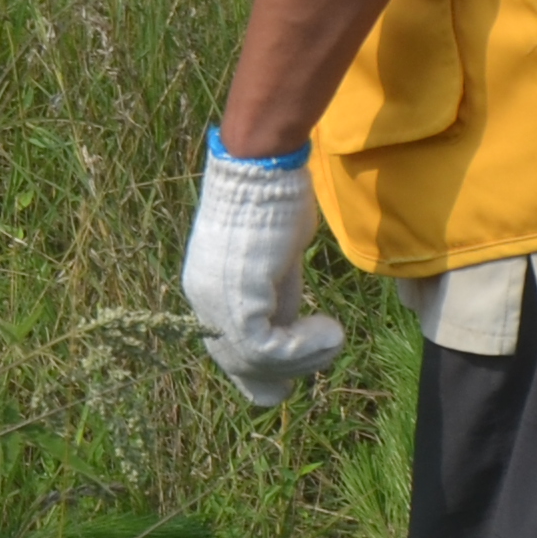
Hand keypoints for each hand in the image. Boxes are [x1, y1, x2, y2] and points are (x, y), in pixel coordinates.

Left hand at [180, 128, 345, 407]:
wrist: (262, 168)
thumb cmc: (272, 202)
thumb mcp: (273, 265)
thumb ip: (275, 301)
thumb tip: (290, 336)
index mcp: (208, 294)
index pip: (230, 354)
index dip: (270, 368)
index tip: (309, 354)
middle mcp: (203, 304)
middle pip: (242, 366)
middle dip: (290, 369)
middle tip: (327, 346)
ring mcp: (215, 303)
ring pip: (257, 363)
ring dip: (305, 358)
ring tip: (333, 337)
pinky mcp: (237, 299)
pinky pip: (268, 350)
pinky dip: (305, 350)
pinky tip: (332, 331)